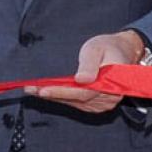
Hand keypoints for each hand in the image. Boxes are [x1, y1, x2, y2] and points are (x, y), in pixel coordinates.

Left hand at [28, 30, 145, 113]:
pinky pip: (75, 102)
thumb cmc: (108, 48)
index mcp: (112, 84)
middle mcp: (108, 98)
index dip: (62, 92)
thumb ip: (90, 64)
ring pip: (73, 102)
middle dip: (51, 94)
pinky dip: (60, 97)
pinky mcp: (95, 104)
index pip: (83, 92)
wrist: (121, 52)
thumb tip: (82, 80)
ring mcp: (102, 103)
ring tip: (32, 89)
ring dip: (53, 96)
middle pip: (75, 99)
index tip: (43, 90)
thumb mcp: (97, 48)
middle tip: (30, 88)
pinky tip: (46, 92)